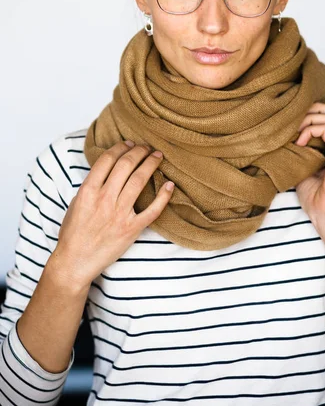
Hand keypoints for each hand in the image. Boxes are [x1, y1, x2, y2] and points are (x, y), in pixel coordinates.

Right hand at [51, 141, 173, 287]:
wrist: (76, 262)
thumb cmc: (74, 233)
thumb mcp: (75, 204)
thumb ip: (90, 186)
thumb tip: (107, 170)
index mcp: (88, 191)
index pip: (107, 160)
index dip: (120, 147)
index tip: (129, 143)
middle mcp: (104, 200)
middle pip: (126, 165)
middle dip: (139, 151)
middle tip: (147, 147)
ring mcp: (119, 214)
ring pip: (139, 181)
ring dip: (151, 165)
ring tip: (157, 157)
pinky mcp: (131, 229)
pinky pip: (152, 210)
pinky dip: (163, 196)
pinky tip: (169, 185)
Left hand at [295, 102, 324, 238]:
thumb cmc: (315, 198)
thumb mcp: (303, 167)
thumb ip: (300, 150)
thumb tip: (284, 136)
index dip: (314, 113)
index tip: (293, 124)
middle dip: (314, 110)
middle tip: (294, 121)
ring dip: (311, 119)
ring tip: (295, 132)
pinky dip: (311, 130)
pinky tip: (299, 143)